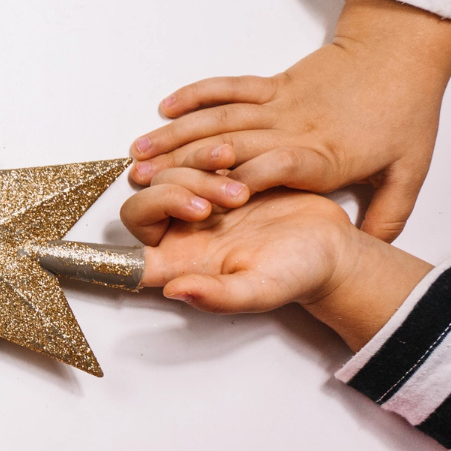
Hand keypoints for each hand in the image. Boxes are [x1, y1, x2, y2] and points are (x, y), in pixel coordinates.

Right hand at [128, 0, 450, 241]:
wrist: (403, 52)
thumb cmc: (404, 111)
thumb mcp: (411, 167)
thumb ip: (391, 211)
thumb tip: (374, 243)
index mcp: (323, 153)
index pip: (276, 167)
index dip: (239, 181)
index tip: (205, 202)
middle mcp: (293, 127)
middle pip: (231, 144)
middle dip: (183, 163)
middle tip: (145, 181)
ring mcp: (279, 102)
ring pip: (220, 118)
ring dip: (176, 134)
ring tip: (140, 151)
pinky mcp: (273, 84)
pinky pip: (228, 87)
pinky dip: (195, 93)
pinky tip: (166, 106)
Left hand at [137, 186, 431, 350]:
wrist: (330, 246)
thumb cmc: (296, 275)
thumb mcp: (259, 290)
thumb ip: (216, 296)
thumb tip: (173, 291)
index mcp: (178, 265)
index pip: (126, 258)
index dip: (120, 245)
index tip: (173, 222)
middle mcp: (178, 235)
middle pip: (141, 204)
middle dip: (173, 194)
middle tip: (222, 202)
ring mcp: (195, 205)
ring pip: (165, 176)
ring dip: (195, 172)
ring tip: (241, 186)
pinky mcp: (214, 179)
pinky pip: (190, 157)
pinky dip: (205, 154)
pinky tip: (232, 158)